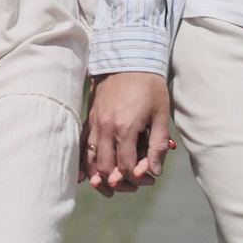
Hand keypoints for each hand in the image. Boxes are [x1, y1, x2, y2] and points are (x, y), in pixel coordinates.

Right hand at [86, 72, 173, 192]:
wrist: (129, 58)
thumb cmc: (149, 85)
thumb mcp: (161, 114)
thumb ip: (157, 144)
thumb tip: (155, 171)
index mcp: (125, 129)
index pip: (126, 167)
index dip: (136, 178)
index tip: (147, 180)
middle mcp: (106, 129)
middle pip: (105, 168)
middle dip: (118, 182)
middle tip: (131, 185)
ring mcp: (94, 123)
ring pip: (90, 159)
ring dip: (98, 176)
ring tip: (110, 184)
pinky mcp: (89, 118)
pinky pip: (81, 145)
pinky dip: (83, 161)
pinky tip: (85, 174)